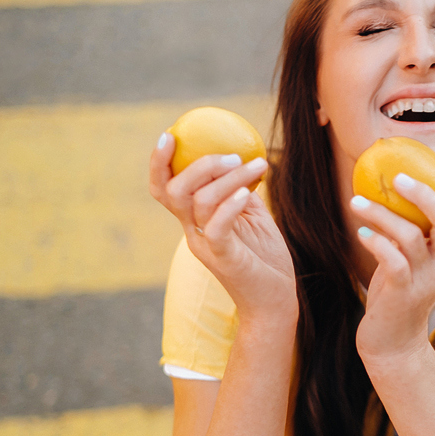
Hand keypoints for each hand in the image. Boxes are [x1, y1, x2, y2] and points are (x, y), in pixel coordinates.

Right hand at [149, 133, 296, 323]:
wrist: (275, 301)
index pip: (164, 190)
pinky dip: (231, 204)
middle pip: (174, 192)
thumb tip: (242, 156)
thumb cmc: (265, 259)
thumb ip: (240, 191)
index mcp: (194, 222)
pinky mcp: (224, 259)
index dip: (159, 163)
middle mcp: (193, 233)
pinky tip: (249, 190)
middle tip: (231, 154)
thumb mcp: (253, 218)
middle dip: (198, 166)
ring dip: (229, 178)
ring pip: (199, 202)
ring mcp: (206, 246)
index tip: (170, 134)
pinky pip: (218, 226)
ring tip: (257, 166)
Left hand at [351, 163, 434, 367]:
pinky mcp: (402, 293)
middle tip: (398, 178)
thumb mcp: (414, 255)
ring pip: (411, 238)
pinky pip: (392, 261)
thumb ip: (416, 226)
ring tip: (357, 202)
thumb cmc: (400, 288)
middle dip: (426, 196)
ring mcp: (424, 280)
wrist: (394, 340)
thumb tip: (398, 180)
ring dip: (382, 214)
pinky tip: (361, 233)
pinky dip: (375, 242)